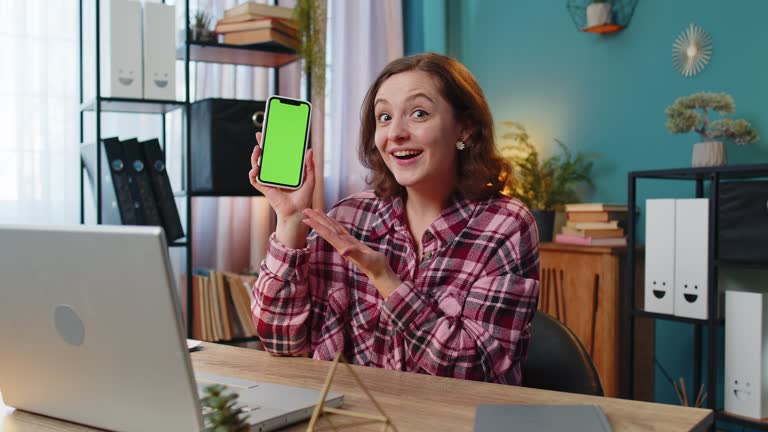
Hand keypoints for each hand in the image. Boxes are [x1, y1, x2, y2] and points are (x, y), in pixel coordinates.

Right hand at [249, 132, 315, 247]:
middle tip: (259, 135)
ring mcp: (268, 181)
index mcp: (284, 171)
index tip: (270, 133)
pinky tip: (256, 168)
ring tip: (257, 150)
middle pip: (264, 157)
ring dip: (254, 157)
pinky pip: (254, 179)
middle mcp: (275, 174)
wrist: (297, 212)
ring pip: (257, 166)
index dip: (272, 144)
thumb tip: (309, 150)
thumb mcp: (310, 179)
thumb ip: (309, 165)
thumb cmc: (303, 198)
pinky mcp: (264, 188)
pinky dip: (253, 173)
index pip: (276, 154)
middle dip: (260, 146)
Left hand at [302, 208, 400, 297]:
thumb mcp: (366, 259)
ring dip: (324, 220)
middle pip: (327, 229)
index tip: (306, 218)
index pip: (327, 233)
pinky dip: (335, 224)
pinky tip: (332, 221)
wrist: (380, 272)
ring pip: (333, 228)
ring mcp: (347, 243)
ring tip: (315, 211)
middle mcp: (342, 244)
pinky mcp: (353, 242)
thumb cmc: (375, 266)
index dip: (317, 225)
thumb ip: (355, 254)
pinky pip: (341, 230)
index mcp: (343, 246)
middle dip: (316, 219)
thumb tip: (343, 251)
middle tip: (305, 210)